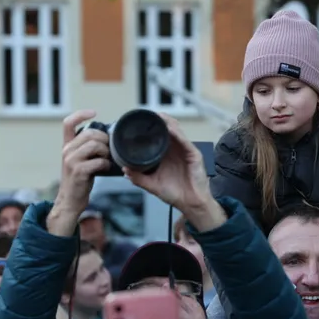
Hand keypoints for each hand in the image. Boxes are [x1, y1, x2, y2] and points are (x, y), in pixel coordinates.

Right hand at [47, 110, 112, 235]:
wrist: (70, 200)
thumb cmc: (79, 180)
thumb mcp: (79, 161)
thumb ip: (87, 148)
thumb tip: (107, 138)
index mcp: (66, 146)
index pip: (68, 123)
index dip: (81, 114)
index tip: (94, 112)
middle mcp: (66, 151)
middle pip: (89, 133)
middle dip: (104, 139)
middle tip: (109, 149)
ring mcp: (71, 161)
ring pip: (94, 145)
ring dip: (106, 151)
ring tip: (108, 159)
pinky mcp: (78, 171)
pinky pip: (98, 161)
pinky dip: (106, 164)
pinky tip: (106, 168)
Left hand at [124, 114, 223, 230]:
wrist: (191, 204)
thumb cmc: (176, 194)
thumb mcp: (153, 185)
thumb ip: (138, 178)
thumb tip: (125, 170)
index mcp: (166, 156)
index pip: (159, 137)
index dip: (151, 128)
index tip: (139, 121)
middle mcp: (176, 151)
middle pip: (168, 130)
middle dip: (158, 120)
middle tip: (146, 114)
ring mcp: (185, 151)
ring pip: (176, 131)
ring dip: (167, 122)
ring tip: (157, 115)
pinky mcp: (193, 154)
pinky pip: (184, 140)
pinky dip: (176, 132)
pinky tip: (168, 127)